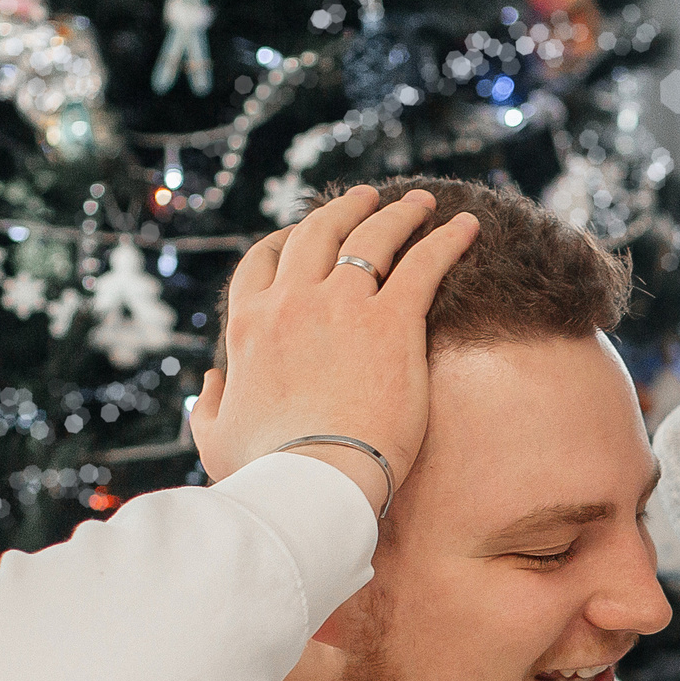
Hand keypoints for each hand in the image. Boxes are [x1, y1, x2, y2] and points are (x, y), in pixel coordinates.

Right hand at [190, 185, 480, 511]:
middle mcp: (292, 301)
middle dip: (343, 209)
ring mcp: (343, 305)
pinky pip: (425, 263)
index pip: (262, 262)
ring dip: (398, 213)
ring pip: (373, 237)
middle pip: (318, 235)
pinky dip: (448, 239)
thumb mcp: (216, 438)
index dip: (285, 241)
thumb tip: (212, 381)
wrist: (311, 482)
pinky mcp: (393, 321)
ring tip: (420, 203)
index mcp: (248, 324)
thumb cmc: (263, 472)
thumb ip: (211, 404)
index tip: (302, 233)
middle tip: (367, 198)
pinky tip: (469, 227)